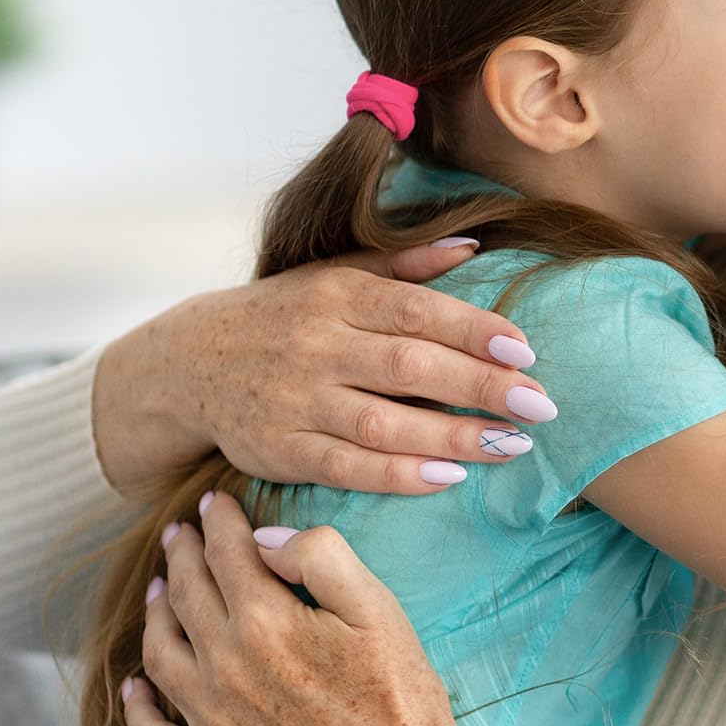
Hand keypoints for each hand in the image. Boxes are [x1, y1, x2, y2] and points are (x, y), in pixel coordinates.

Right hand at [94, 240, 555, 496]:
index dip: (474, 330)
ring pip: (384, 423)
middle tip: (541, 405)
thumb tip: (474, 248)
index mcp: (336, 295)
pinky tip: (447, 477)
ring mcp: (297, 401)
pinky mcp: (281, 450)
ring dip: (453, 437)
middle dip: (481, 387)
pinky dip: (399, 476)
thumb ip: (405, 265)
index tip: (526, 351)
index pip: (416, 311)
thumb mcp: (333, 274)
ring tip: (512, 446)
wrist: (184, 363)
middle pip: (410, 367)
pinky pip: (347, 467)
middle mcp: (317, 346)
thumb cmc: (281, 316)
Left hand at [124, 491, 494, 725]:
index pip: (229, 553)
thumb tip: (265, 539)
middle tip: (180, 535)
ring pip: (160, 653)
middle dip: (183, 556)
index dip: (220, 522)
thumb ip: (321, 558)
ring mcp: (212, 721)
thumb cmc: (403, 699)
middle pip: (188, 595)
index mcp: (267, 621)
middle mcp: (225, 666)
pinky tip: (138, 686)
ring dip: (156, 614)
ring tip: (160, 591)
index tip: (215, 503)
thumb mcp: (379, 610)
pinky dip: (138, 707)